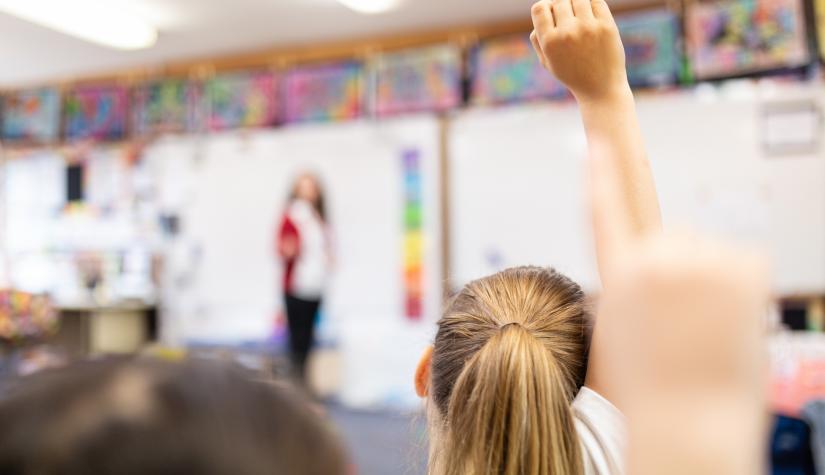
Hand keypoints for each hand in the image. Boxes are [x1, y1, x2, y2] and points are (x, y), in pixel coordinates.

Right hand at [530, 0, 628, 102]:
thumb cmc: (571, 74)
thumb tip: (541, 11)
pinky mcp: (607, 26)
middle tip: (569, 19)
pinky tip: (591, 13)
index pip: (539, 7)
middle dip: (561, 6)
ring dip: (577, 3)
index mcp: (550, 42)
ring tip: (580, 14)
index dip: (544, 7)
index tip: (551, 14)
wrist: (600, 89)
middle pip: (558, 1)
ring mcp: (588, 28)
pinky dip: (591, 3)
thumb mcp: (547, 62)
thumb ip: (538, 38)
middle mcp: (567, 33)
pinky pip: (596, 1)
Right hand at [589, 142, 769, 474]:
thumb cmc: (645, 391)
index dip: (601, 175)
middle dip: (675, 269)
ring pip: (705, 251)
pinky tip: (730, 322)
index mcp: (618, 275)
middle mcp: (655, 258)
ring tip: (702, 330)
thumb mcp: (612, 336)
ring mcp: (702, 261)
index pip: (605, 211)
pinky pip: (740, 260)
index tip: (600, 143)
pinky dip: (739, 287)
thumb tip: (650, 267)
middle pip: (669, 238)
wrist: (687, 425)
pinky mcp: (744, 266)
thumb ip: (625, 291)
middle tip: (678, 322)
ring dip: (707, 280)